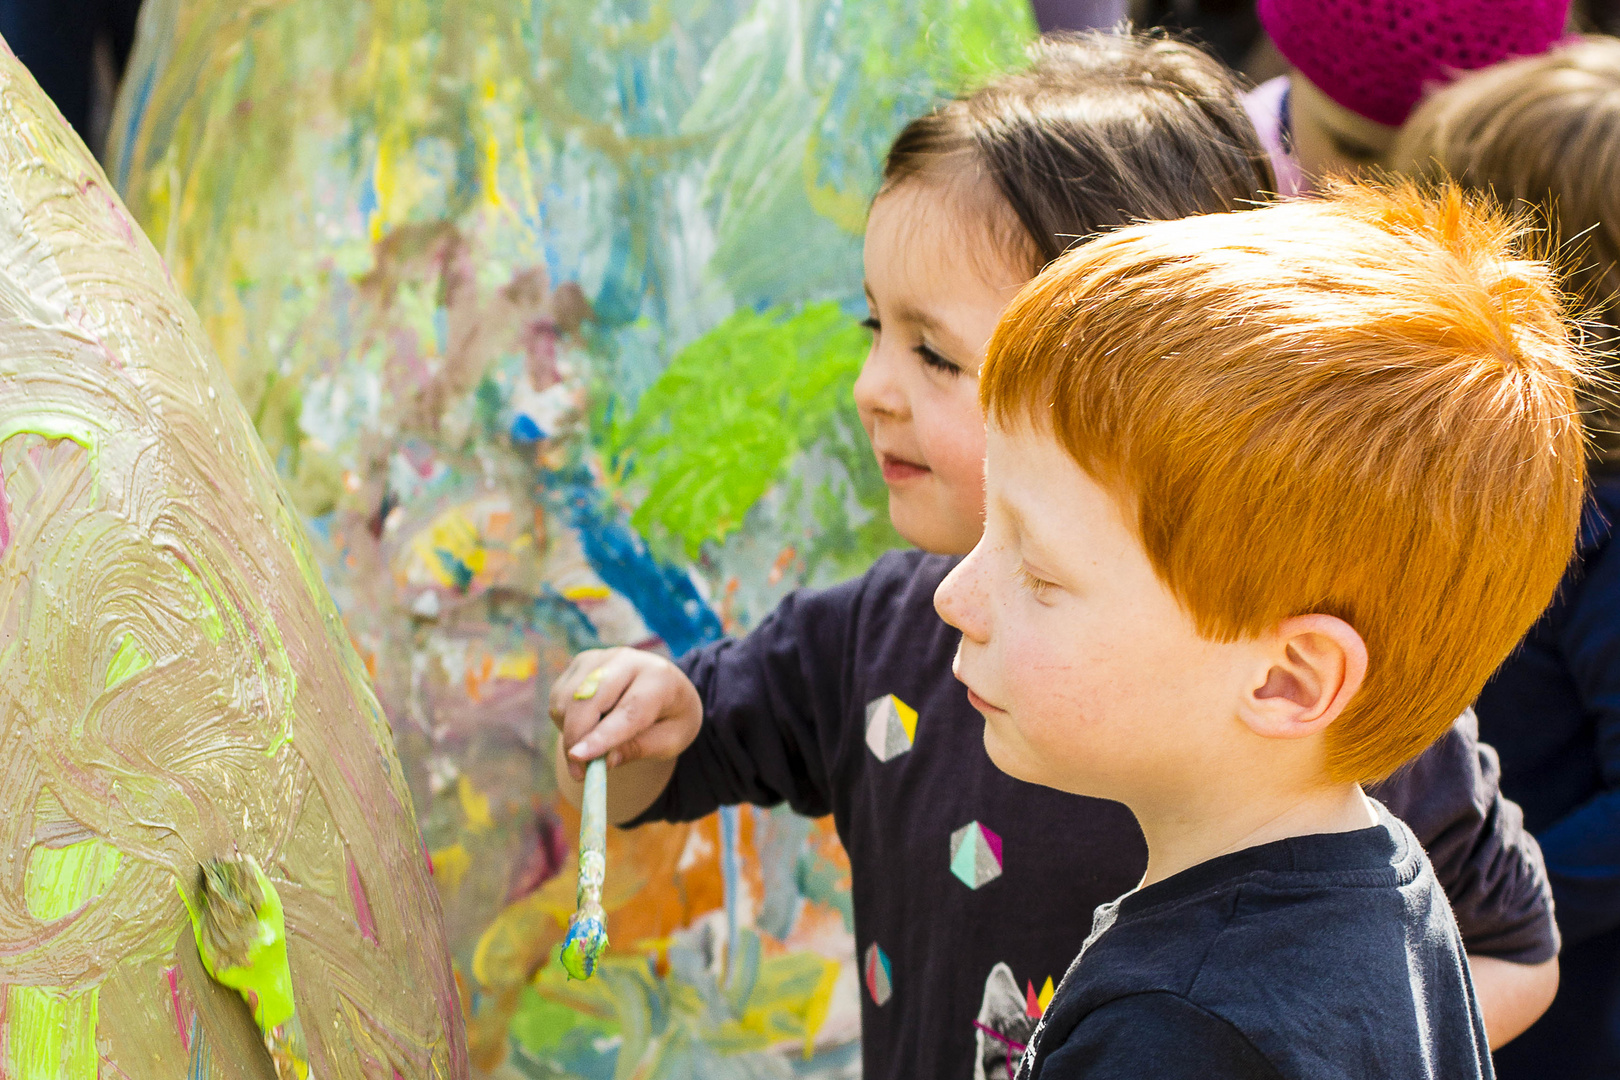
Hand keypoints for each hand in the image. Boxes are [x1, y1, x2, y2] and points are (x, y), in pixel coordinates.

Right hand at [548, 647, 702, 781]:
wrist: (667, 688)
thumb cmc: (671, 718)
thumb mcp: (670, 740)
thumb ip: (639, 749)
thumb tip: (604, 761)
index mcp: (660, 678)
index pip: (628, 709)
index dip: (602, 735)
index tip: (578, 757)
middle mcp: (629, 660)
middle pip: (589, 700)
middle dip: (577, 738)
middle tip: (579, 774)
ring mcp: (602, 657)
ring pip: (567, 699)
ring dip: (570, 731)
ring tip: (593, 746)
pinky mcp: (582, 662)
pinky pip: (559, 697)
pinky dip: (564, 720)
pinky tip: (587, 726)